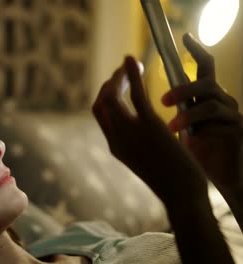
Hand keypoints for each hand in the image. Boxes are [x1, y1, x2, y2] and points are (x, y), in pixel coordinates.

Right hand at [93, 56, 207, 205]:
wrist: (181, 195)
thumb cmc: (170, 180)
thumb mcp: (147, 161)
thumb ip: (139, 143)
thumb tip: (144, 130)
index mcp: (115, 146)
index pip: (100, 113)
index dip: (104, 95)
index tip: (117, 83)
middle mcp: (116, 138)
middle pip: (101, 102)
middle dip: (109, 83)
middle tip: (123, 71)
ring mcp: (130, 132)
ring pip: (112, 96)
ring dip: (118, 76)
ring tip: (129, 64)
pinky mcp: (148, 126)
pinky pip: (134, 95)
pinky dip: (130, 75)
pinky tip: (131, 60)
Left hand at [162, 33, 242, 190]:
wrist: (204, 185)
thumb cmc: (184, 154)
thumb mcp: (168, 128)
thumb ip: (158, 110)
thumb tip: (122, 100)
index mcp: (204, 96)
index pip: (204, 66)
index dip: (196, 50)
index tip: (184, 37)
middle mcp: (220, 100)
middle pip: (206, 81)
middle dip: (183, 89)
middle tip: (162, 100)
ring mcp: (231, 115)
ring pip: (212, 103)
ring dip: (189, 113)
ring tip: (172, 127)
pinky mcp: (238, 132)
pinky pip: (222, 124)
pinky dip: (203, 132)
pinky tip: (190, 142)